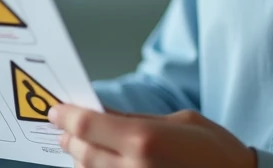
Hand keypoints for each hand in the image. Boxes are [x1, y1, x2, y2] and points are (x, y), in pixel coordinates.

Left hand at [50, 104, 256, 167]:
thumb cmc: (216, 151)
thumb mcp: (179, 121)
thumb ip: (137, 118)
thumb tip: (104, 113)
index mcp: (143, 140)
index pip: (87, 124)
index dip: (66, 115)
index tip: (56, 110)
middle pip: (82, 151)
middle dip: (71, 136)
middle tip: (65, 127)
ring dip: (81, 157)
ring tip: (82, 145)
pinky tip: (102, 163)